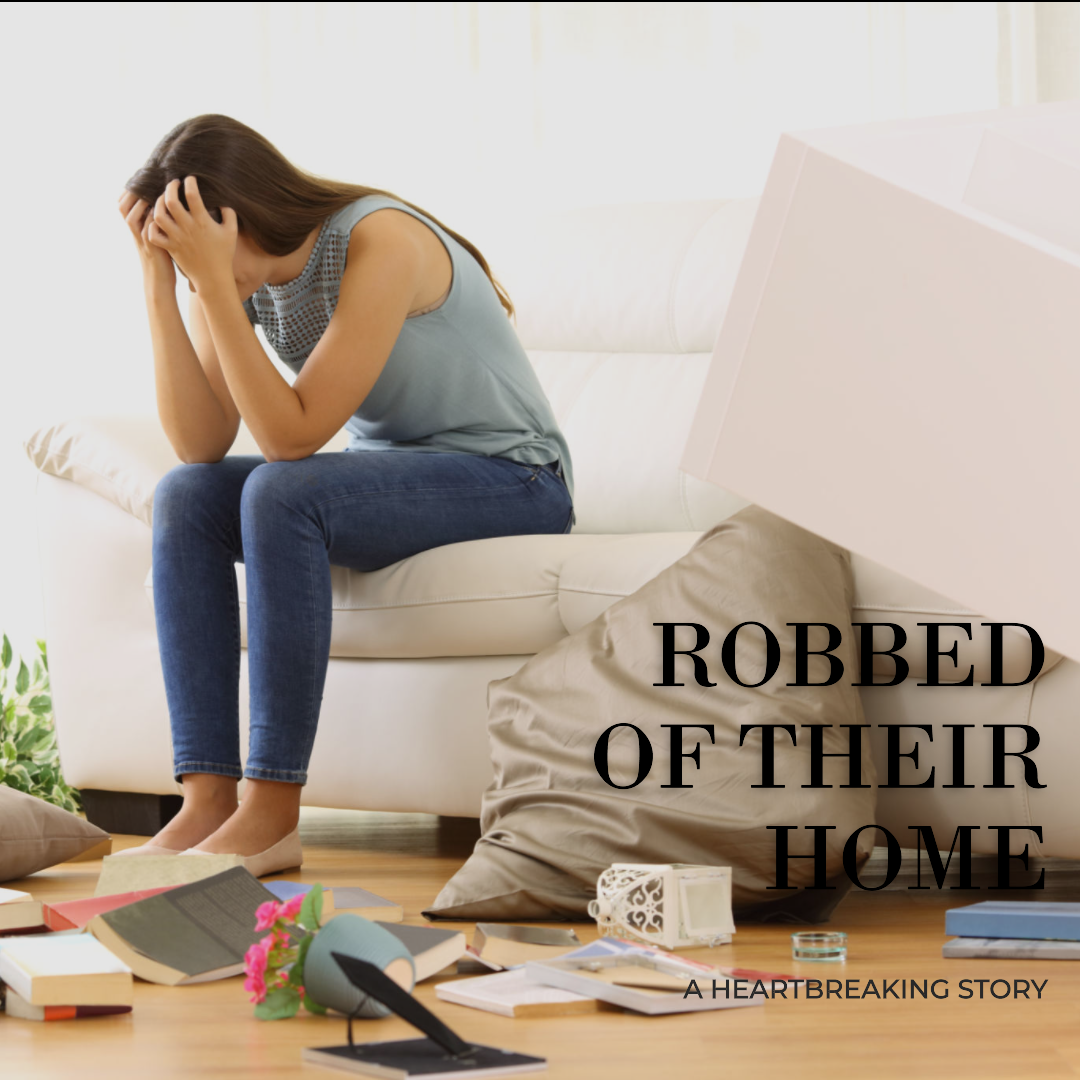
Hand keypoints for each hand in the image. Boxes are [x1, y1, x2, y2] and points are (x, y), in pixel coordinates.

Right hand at [119, 188, 174, 290]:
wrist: (160, 282)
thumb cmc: (162, 258)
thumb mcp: (156, 236)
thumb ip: (156, 221)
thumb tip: (163, 202)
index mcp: (135, 228)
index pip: (123, 205)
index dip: (128, 191)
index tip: (139, 178)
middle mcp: (135, 232)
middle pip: (123, 207)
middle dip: (132, 193)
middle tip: (145, 180)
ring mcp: (142, 240)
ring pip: (132, 218)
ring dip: (141, 203)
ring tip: (153, 190)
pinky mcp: (153, 248)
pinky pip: (148, 230)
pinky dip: (153, 218)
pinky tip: (162, 208)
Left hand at [146, 176, 237, 295]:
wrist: (213, 277)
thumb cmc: (224, 254)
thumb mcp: (232, 232)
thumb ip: (229, 213)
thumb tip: (221, 200)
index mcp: (203, 222)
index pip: (192, 195)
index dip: (190, 183)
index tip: (190, 179)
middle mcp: (187, 228)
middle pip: (170, 201)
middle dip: (170, 187)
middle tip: (173, 184)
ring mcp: (176, 238)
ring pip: (159, 216)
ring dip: (158, 204)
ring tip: (162, 200)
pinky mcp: (170, 248)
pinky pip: (153, 235)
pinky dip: (152, 226)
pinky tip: (157, 222)